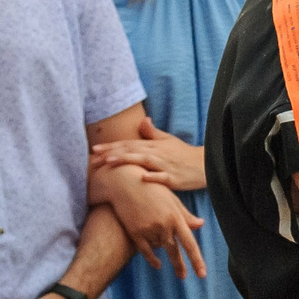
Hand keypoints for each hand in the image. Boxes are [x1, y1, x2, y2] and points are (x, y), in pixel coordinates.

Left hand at [91, 118, 206, 193]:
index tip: (94, 149)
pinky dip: (152, 177)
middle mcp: (156, 154)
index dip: (111, 146)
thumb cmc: (184, 154)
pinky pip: (162, 177)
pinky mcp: (174, 179)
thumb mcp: (168, 141)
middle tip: (92, 158)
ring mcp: (165, 166)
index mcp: (153, 146)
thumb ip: (153, 132)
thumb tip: (143, 120)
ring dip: (126, 160)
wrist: (206, 165)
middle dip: (111, 153)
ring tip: (109, 162)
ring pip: (142, 161)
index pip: (128, 144)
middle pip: (131, 151)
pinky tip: (141, 178)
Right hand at [96, 167, 207, 278]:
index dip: (196, 261)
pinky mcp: (135, 232)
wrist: (125, 183)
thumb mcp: (172, 199)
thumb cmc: (152, 188)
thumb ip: (186, 214)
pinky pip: (146, 251)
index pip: (189, 244)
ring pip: (160, 247)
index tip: (202, 274)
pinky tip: (158, 265)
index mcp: (176, 217)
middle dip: (179, 266)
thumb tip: (200, 224)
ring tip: (154, 227)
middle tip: (183, 277)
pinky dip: (152, 259)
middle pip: (175, 252)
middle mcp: (163, 226)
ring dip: (161, 245)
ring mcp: (149, 230)